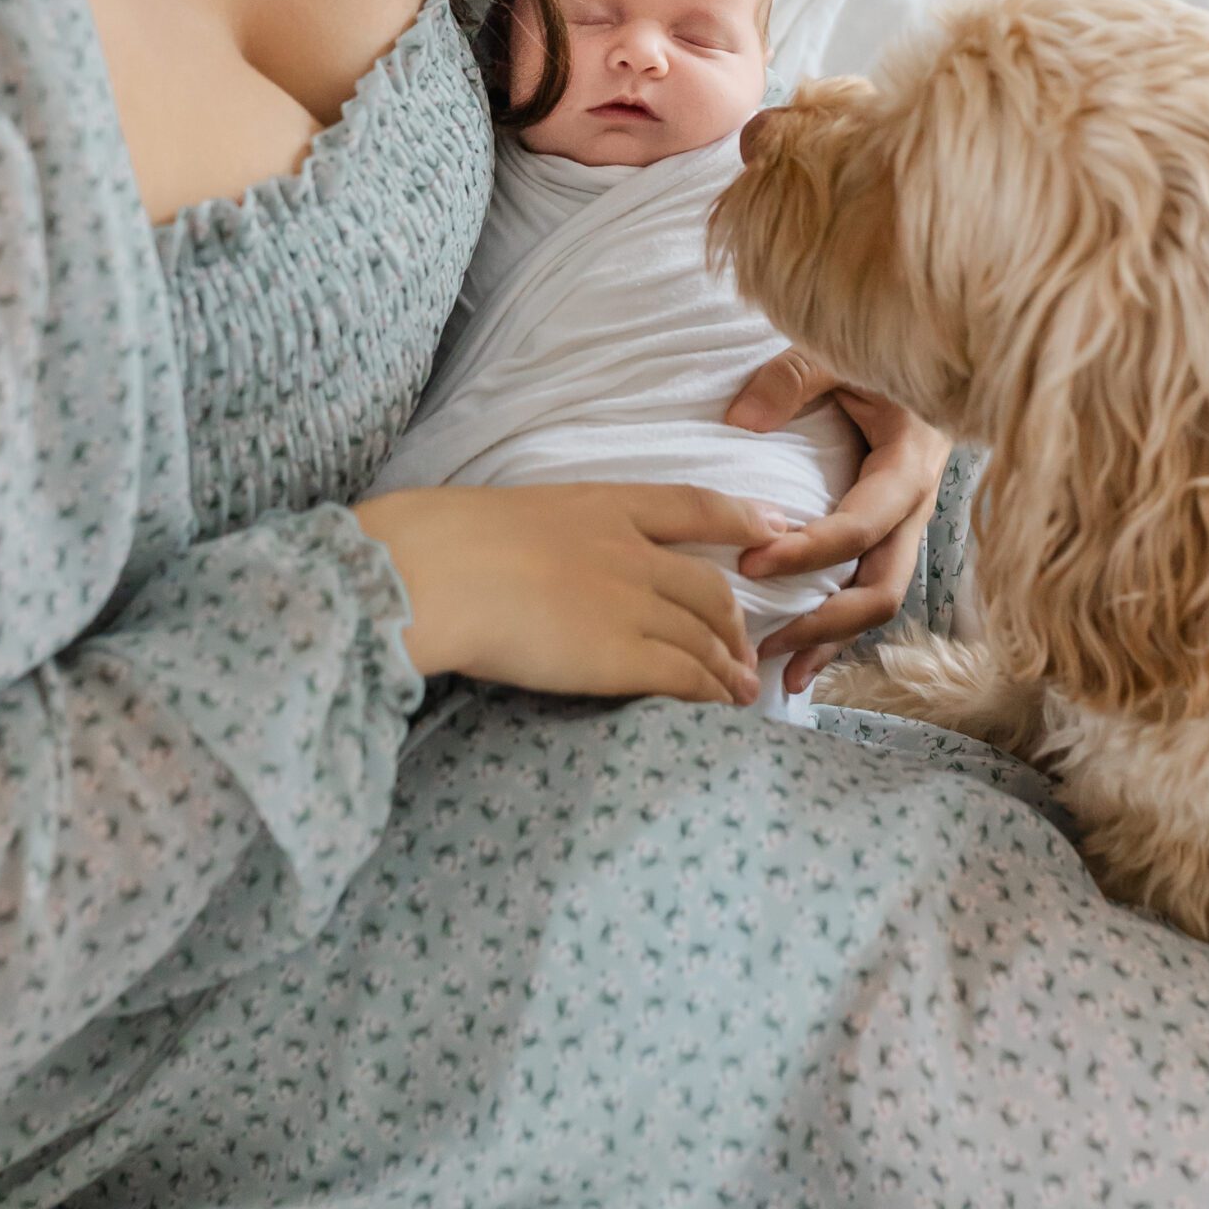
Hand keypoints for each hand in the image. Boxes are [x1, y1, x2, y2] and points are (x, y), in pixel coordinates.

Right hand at [355, 481, 763, 705]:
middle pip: (708, 585)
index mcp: (600, 503)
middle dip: (735, 620)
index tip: (778, 527)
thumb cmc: (441, 542)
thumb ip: (547, 537)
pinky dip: (708, 691)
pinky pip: (683, 675)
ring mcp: (628, 602)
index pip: (693, 505)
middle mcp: (628, 549)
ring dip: (728, 665)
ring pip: (702, 634)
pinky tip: (717, 705)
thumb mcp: (511, 515)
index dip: (742, 518)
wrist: (430, 574)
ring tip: (740, 691)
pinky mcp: (619, 655)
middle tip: (744, 647)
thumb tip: (539, 565)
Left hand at [725, 350, 949, 697]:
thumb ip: (793, 377)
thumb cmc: (882, 351)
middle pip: (883, 589)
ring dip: (832, 640)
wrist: (932, 356)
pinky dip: (838, 626)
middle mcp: (915, 508)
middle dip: (825, 625)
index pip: (859, 526)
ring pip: (879, 600)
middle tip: (763, 644)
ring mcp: (907, 527)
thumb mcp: (840, 352)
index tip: (749, 563)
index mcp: (908, 465)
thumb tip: (742, 420)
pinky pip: (870, 589)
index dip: (807, 551)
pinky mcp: (892, 534)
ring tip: (781, 674)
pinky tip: (803, 655)